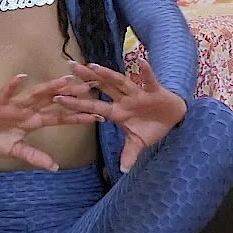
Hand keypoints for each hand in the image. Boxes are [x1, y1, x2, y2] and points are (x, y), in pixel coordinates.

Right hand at [0, 73, 102, 170]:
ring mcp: (14, 106)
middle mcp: (27, 110)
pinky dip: (13, 86)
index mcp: (33, 121)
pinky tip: (22, 77)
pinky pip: (7, 94)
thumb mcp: (17, 151)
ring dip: (49, 87)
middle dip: (70, 95)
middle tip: (90, 88)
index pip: (60, 118)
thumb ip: (35, 157)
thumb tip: (54, 167)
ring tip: (65, 80)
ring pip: (35, 95)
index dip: (78, 117)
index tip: (97, 116)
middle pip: (52, 101)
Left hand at [57, 59, 185, 172]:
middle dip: (87, 78)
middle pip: (102, 87)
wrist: (174, 118)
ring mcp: (138, 94)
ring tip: (93, 66)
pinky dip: (147, 73)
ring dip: (108, 74)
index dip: (77, 102)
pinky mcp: (154, 91)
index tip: (58, 97)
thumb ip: (129, 154)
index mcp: (117, 112)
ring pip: (120, 82)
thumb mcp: (139, 143)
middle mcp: (124, 100)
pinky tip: (142, 62)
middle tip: (69, 66)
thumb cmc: (152, 127)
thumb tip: (123, 170)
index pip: (93, 106)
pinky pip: (150, 81)